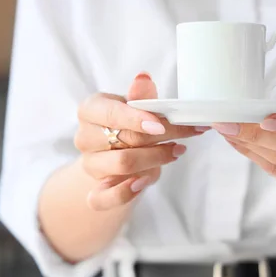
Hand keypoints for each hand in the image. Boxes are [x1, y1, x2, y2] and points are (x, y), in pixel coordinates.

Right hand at [74, 73, 207, 210]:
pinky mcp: (95, 191)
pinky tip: (147, 181)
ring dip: (156, 158)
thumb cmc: (128, 126)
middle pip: (125, 139)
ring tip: (177, 151)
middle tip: (190, 132)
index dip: (136, 118)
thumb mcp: (136, 107)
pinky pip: (103, 198)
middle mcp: (85, 137)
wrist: (117, 157)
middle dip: (163, 135)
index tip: (162, 125)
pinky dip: (126, 192)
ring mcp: (89, 165)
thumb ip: (140, 96)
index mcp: (91, 110)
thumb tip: (143, 78)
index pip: (111, 113)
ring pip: (122, 165)